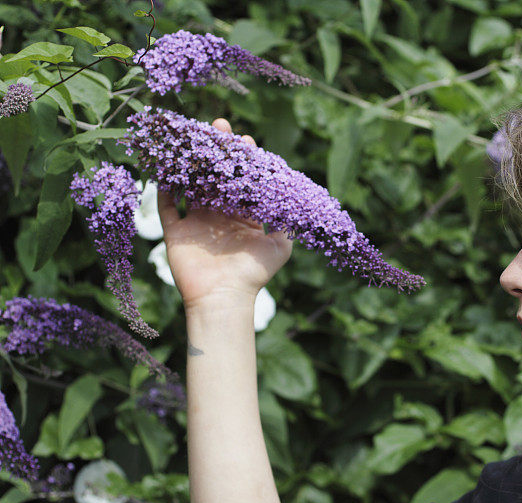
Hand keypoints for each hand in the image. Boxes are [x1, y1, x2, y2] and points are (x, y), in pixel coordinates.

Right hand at [156, 118, 292, 309]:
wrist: (225, 298)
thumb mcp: (280, 245)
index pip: (243, 182)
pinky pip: (166, 205)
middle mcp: (219, 217)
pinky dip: (164, 186)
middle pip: (217, 176)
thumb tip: (298, 200)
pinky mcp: (176, 232)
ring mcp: (197, 223)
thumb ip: (287, 222)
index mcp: (243, 218)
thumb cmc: (254, 273)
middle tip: (219, 125)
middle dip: (218, 151)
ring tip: (194, 136)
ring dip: (192, 160)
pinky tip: (165, 164)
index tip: (246, 142)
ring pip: (192, 184)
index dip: (245, 161)